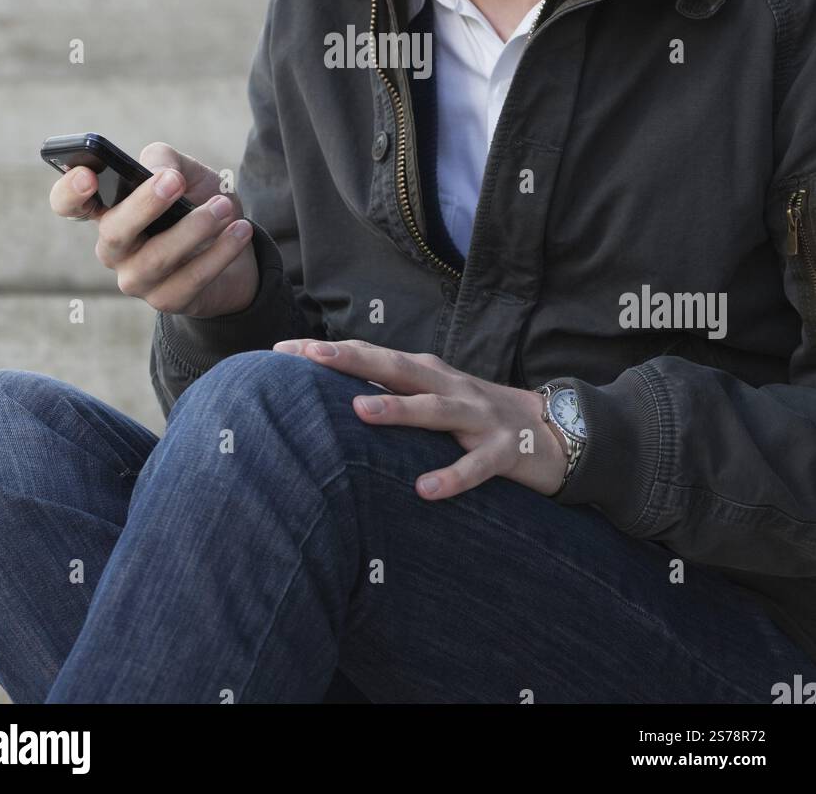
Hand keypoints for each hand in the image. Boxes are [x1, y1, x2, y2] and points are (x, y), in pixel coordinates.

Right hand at [49, 141, 259, 317]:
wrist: (234, 242)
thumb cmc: (198, 202)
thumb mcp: (187, 173)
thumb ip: (167, 162)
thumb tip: (160, 170)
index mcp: (109, 210)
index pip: (69, 203)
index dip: (69, 191)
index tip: (88, 175)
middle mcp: (114, 247)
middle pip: (114, 232)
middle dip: (144, 205)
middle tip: (174, 181)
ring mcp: (136, 278)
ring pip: (156, 258)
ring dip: (194, 228)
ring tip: (224, 206)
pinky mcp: (167, 299)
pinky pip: (191, 278)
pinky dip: (220, 252)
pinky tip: (239, 230)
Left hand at [272, 338, 568, 499]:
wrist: (557, 431)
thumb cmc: (480, 416)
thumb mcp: (436, 398)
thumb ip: (393, 393)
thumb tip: (333, 396)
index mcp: (429, 374)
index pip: (372, 357)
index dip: (330, 352)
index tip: (282, 348)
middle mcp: (450, 387)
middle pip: (397, 368)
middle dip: (353, 360)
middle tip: (310, 356)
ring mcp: (479, 417)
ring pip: (434, 410)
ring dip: (397, 409)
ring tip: (358, 411)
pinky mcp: (506, 450)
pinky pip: (477, 465)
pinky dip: (453, 475)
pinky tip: (426, 491)